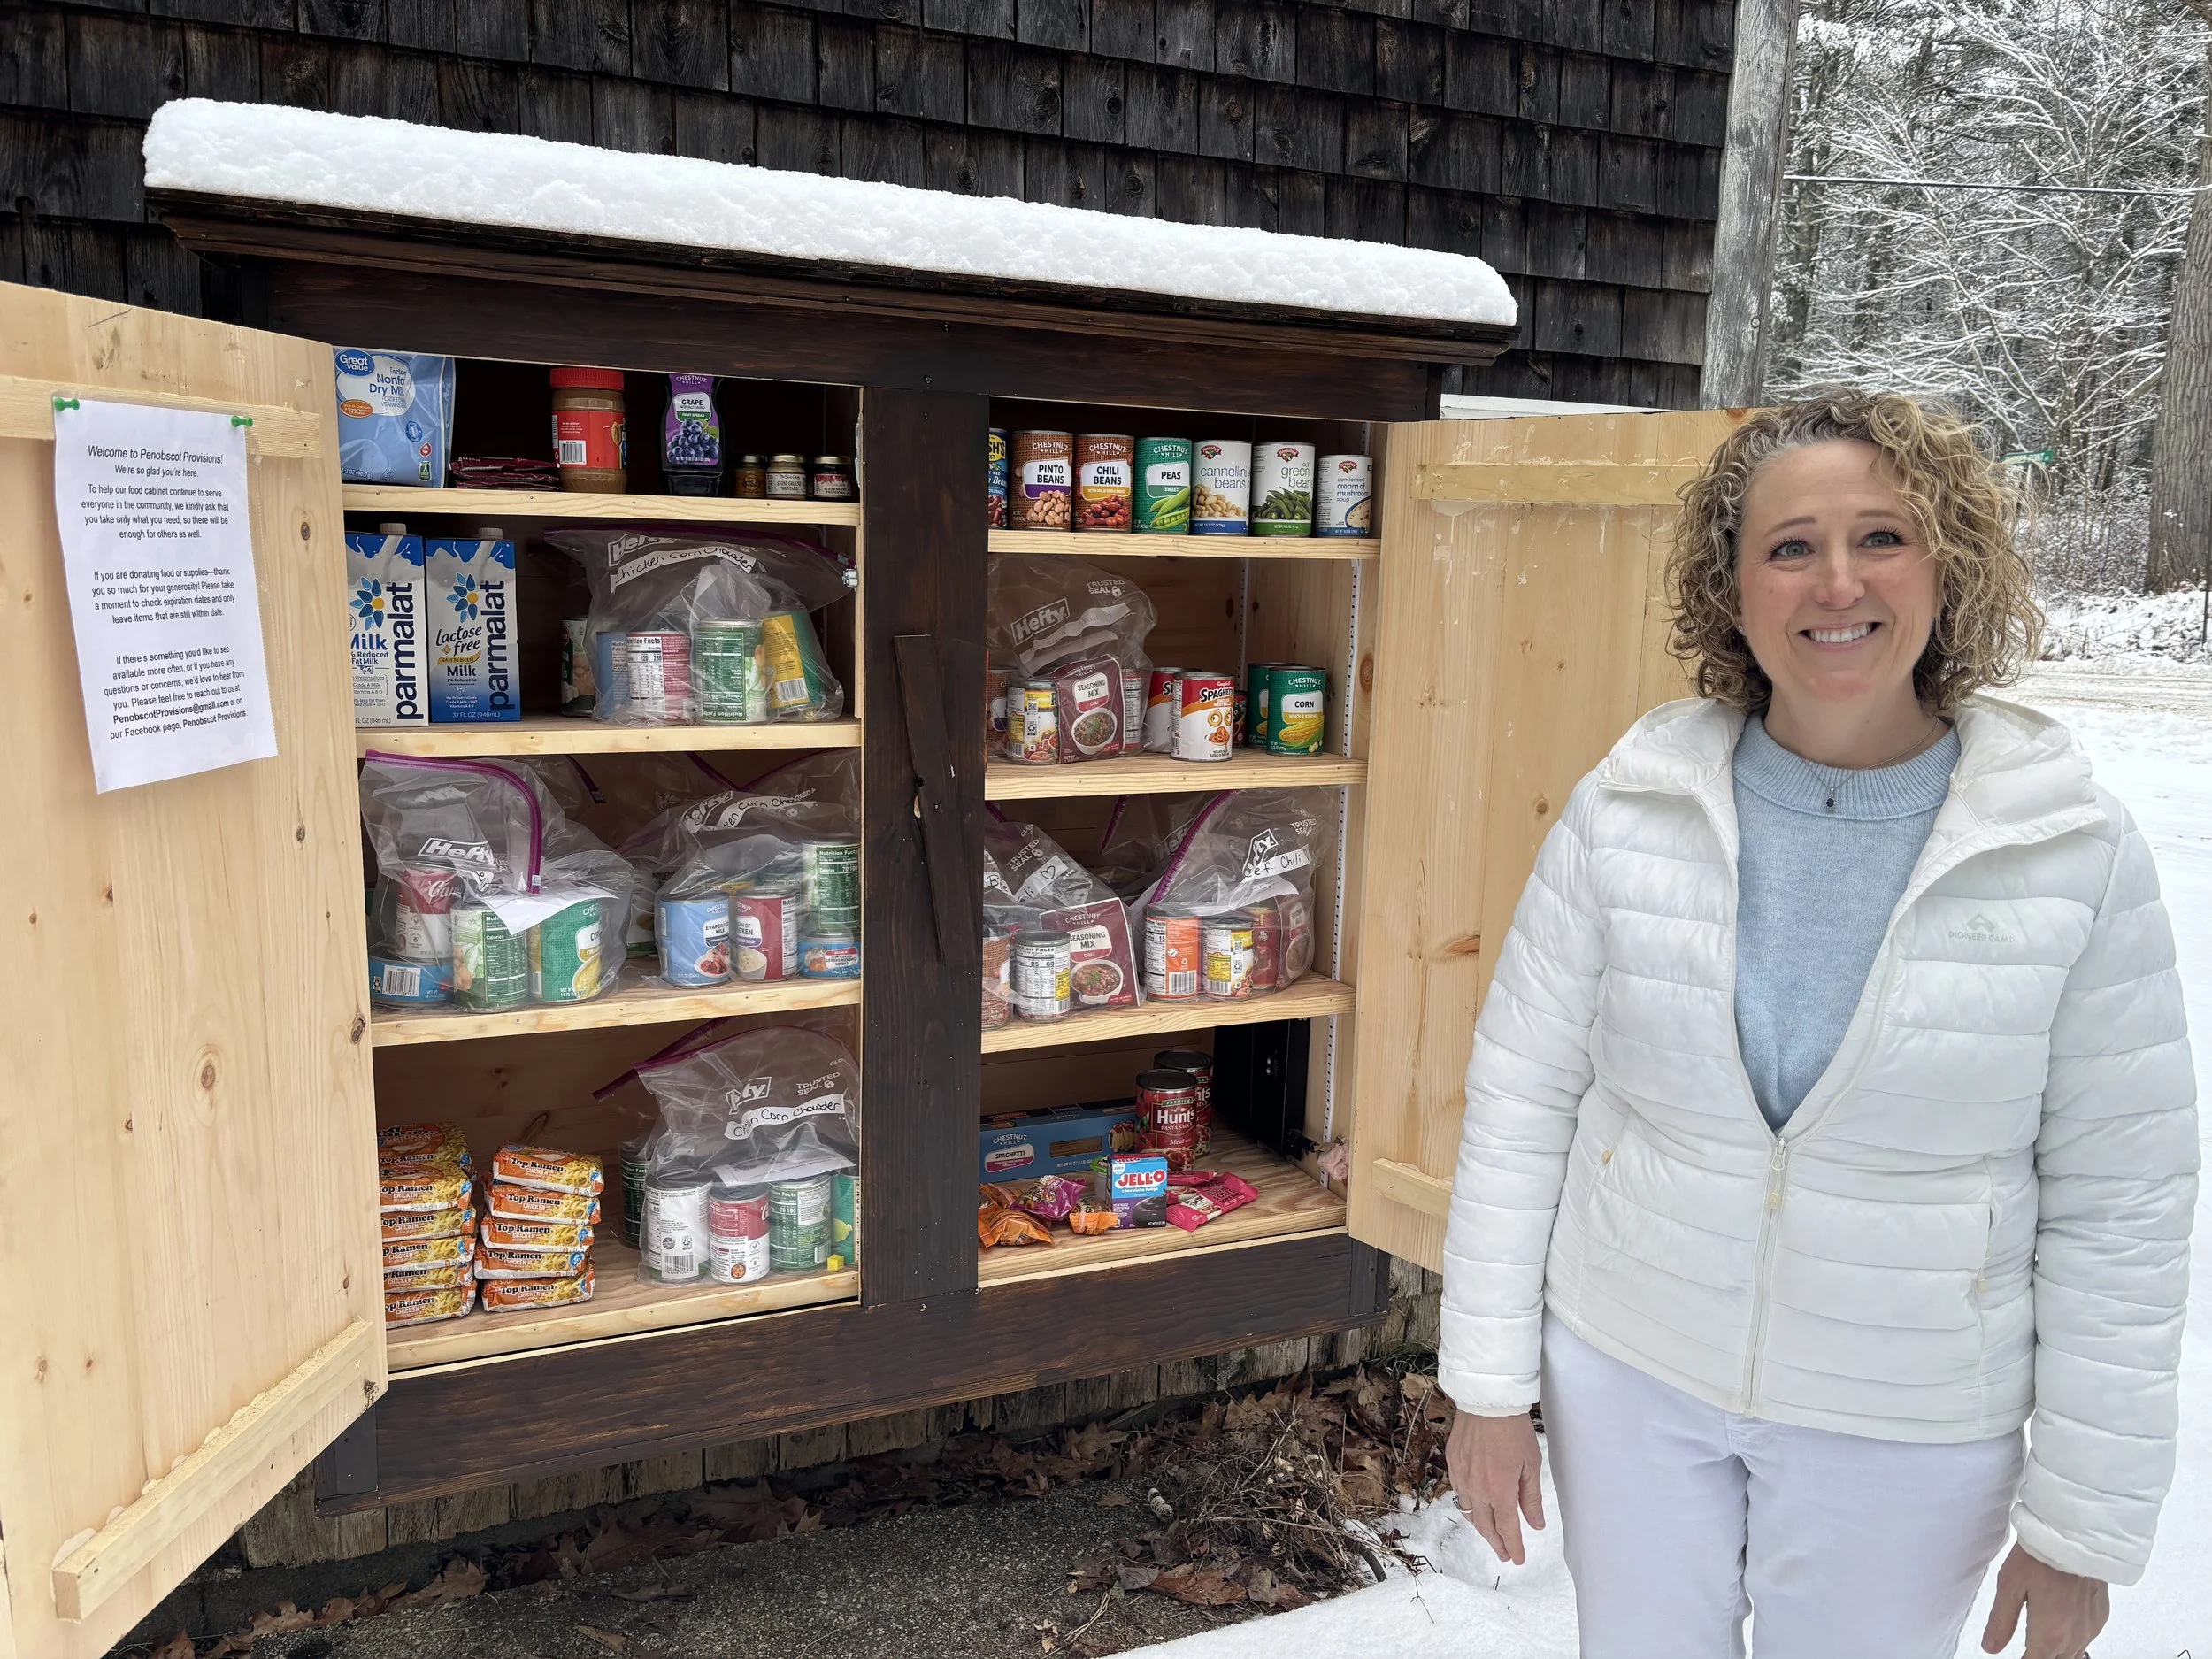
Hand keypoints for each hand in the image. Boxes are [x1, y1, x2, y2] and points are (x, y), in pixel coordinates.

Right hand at [1445, 1408, 1544, 1565]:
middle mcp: (1477, 1489)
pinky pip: (1459, 1492)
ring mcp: (1461, 1477)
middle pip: (1485, 1527)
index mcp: (1500, 1492)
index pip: (1507, 1529)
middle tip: (1504, 1554)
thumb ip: (1531, 1498)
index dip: (1513, 1547)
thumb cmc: (1514, 1430)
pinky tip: (1475, 1506)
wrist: (1487, 1402)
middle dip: (1496, 1544)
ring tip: (1491, 1535)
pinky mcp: (1452, 1463)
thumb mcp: (1531, 1465)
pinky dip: (1468, 1505)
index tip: (1517, 1559)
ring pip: (1469, 1512)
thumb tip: (1536, 1525)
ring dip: (1481, 1527)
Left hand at [1980, 1544, 2107, 1657]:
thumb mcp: (2009, 1585)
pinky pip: (2086, 1639)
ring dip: (2056, 1650)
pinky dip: (2071, 1637)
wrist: (2077, 1536)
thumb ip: (2001, 1621)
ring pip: (2073, 1654)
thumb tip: (1991, 1646)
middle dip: (2038, 1656)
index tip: (2015, 1654)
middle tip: (2025, 1643)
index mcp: (2049, 1634)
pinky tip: (2059, 1620)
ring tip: (2039, 1633)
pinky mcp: (2101, 1616)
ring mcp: (2091, 1628)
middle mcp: (2074, 1637)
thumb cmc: (2041, 1556)